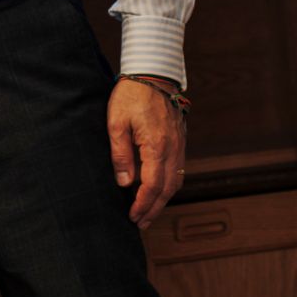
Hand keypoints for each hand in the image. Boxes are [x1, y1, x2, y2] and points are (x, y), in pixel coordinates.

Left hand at [108, 78, 186, 229]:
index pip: (153, 185)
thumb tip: (125, 183)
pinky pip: (178, 168)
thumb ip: (121, 154)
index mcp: (157, 145)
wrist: (152, 72)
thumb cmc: (131, 95)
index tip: (133, 216)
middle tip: (142, 223)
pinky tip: (158, 189)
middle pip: (168, 188)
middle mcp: (173, 147)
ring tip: (149, 212)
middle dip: (155, 208)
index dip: (143, 204)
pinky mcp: (180, 139)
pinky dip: (170, 184)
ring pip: (176, 180)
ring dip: (164, 199)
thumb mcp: (116, 123)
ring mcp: (179, 143)